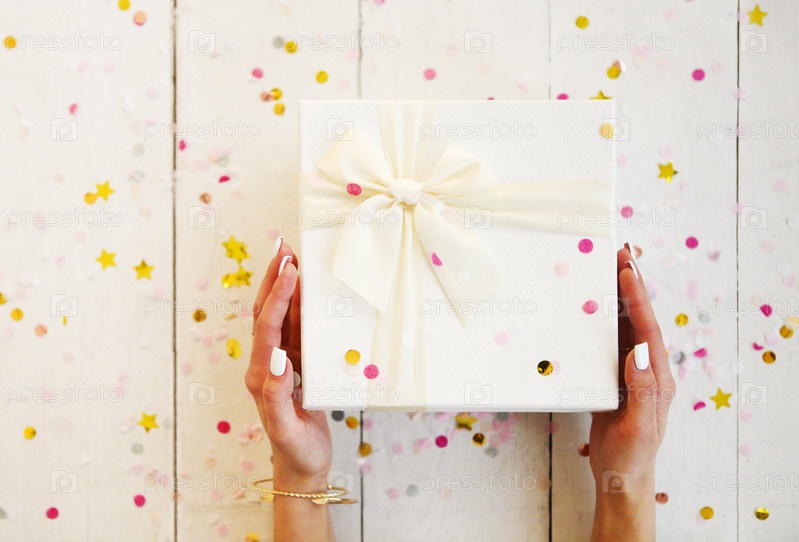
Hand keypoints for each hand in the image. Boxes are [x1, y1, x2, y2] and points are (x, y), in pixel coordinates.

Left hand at [245, 237, 331, 486]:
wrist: (301, 467)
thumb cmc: (296, 451)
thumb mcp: (287, 429)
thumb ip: (277, 396)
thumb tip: (278, 358)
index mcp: (262, 376)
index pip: (268, 327)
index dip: (278, 296)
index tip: (291, 269)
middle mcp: (266, 364)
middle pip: (265, 312)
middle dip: (273, 278)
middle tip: (283, 247)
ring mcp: (280, 363)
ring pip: (279, 317)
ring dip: (284, 286)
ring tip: (293, 257)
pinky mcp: (294, 366)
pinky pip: (295, 329)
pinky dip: (299, 305)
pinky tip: (307, 290)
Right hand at [589, 244, 675, 541]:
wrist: (621, 476)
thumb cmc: (630, 456)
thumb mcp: (638, 427)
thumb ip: (642, 391)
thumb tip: (638, 352)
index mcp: (657, 378)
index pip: (648, 330)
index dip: (638, 299)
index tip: (627, 271)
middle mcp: (647, 369)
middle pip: (640, 319)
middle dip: (633, 285)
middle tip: (622, 253)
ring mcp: (631, 371)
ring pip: (625, 325)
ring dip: (619, 295)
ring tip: (610, 266)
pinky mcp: (614, 375)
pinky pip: (610, 339)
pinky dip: (604, 317)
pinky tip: (594, 305)